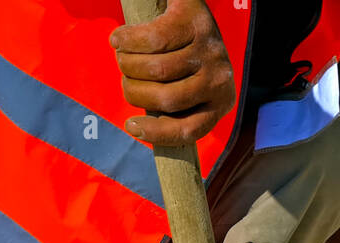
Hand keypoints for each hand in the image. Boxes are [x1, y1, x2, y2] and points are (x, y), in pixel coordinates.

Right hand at [111, 0, 234, 145]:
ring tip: (122, 56)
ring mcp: (209, 48)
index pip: (188, 130)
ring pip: (156, 70)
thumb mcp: (184, 84)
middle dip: (134, 92)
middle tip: (125, 79)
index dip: (155, 133)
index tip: (129, 125)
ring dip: (127, 64)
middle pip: (167, 100)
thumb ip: (172, 106)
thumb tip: (141, 131)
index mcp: (221, 102)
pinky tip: (118, 40)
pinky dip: (127, 41)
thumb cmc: (180, 52)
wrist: (186, 5)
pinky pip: (151, 40)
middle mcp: (220, 78)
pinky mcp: (193, 20)